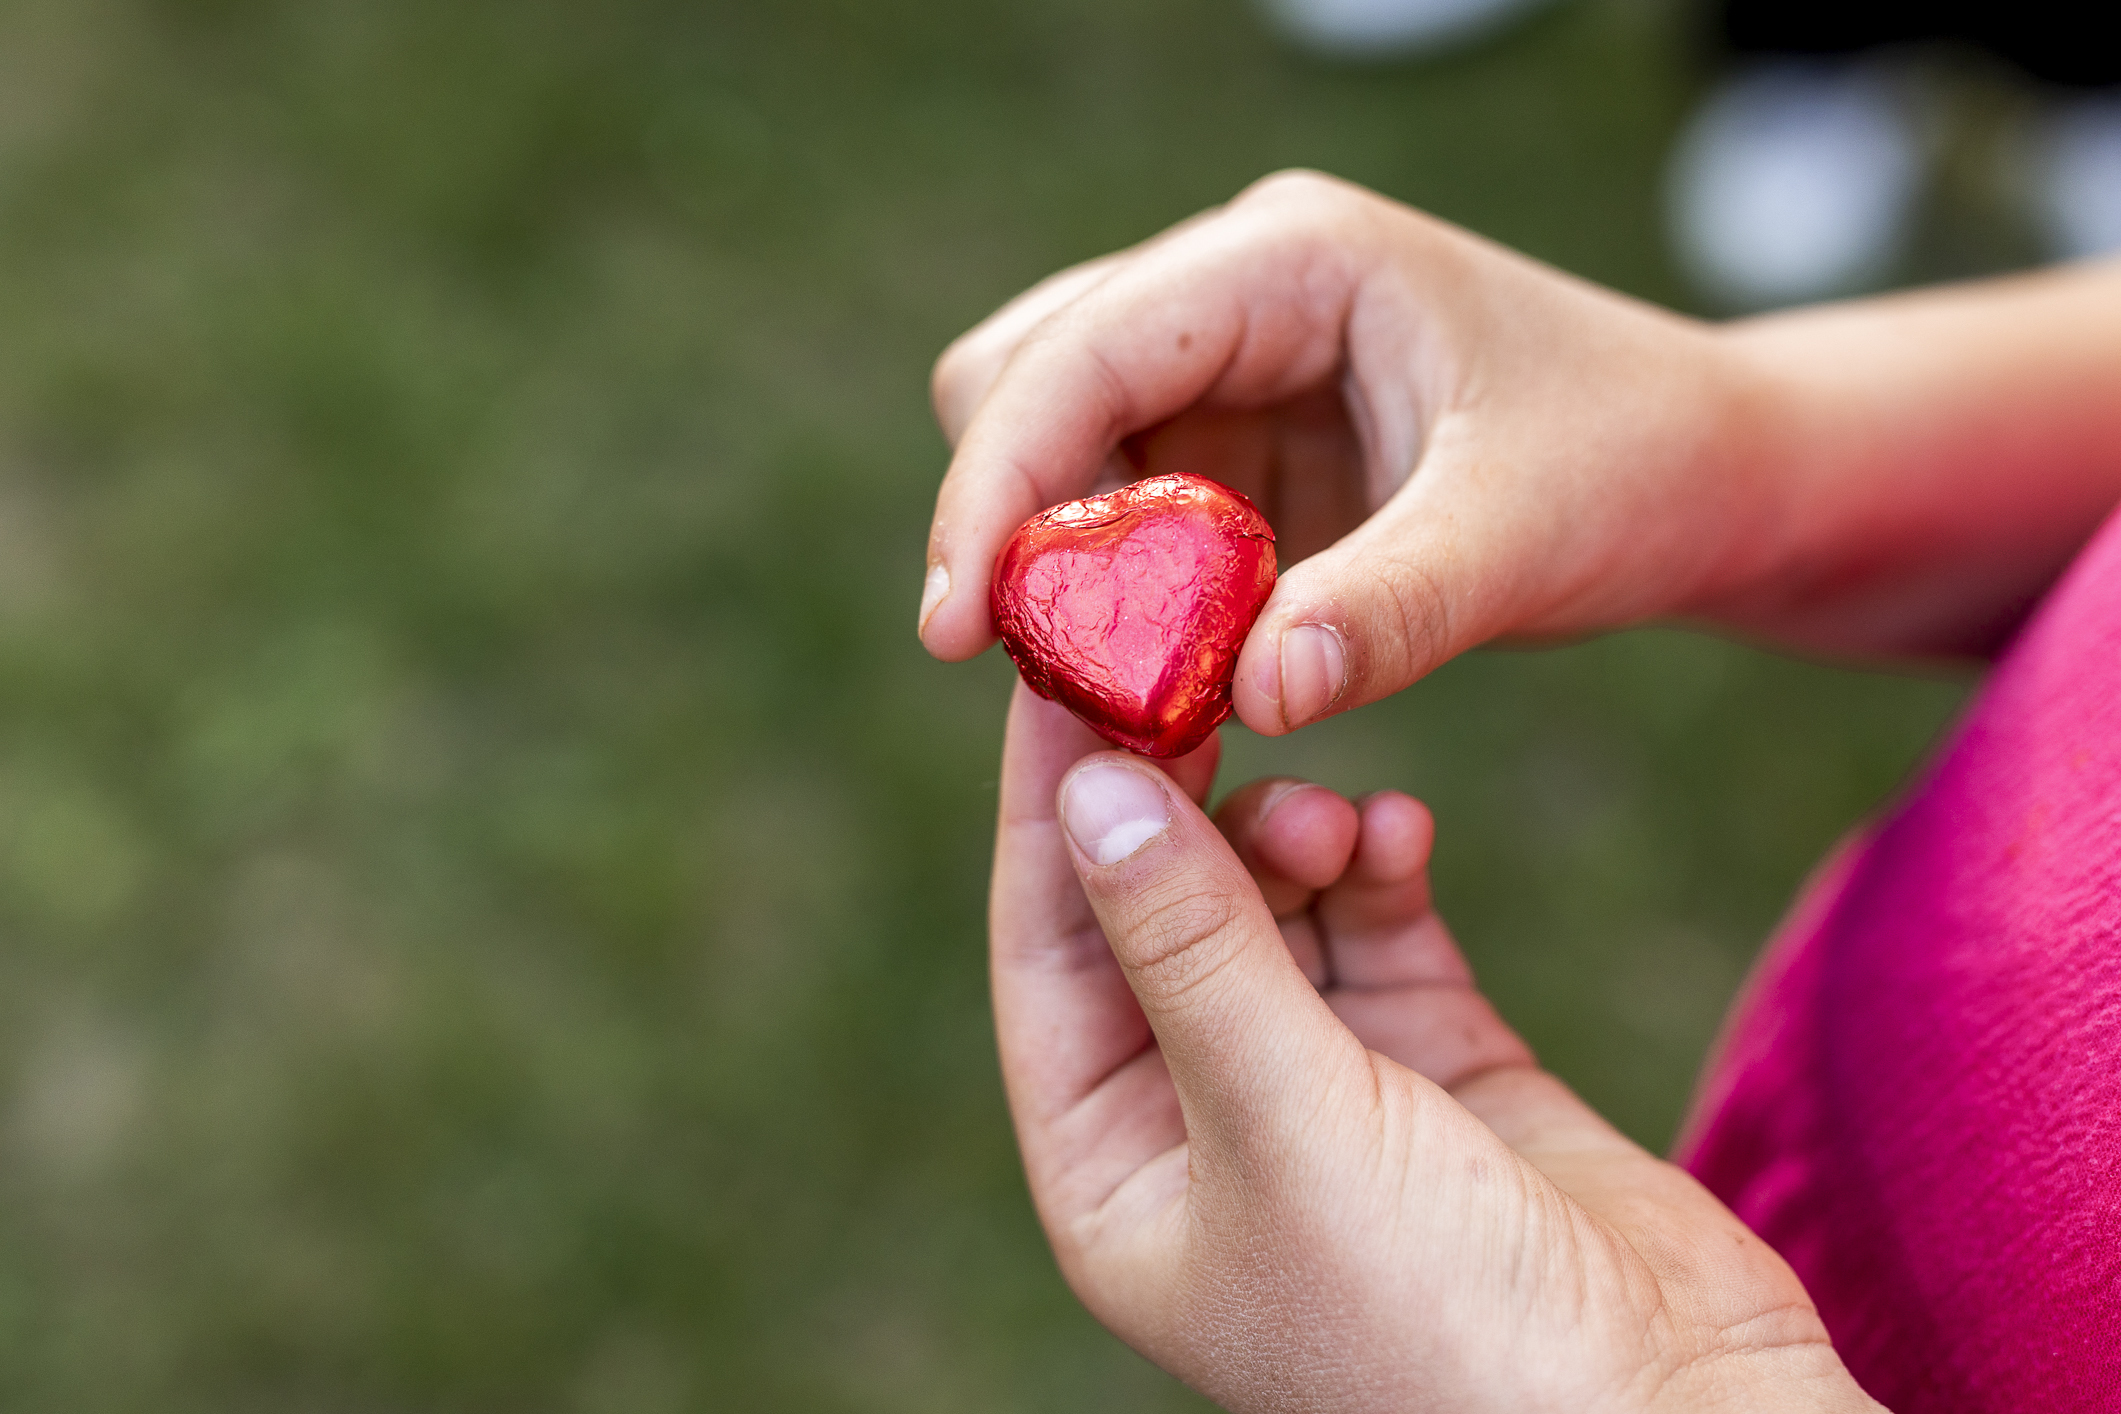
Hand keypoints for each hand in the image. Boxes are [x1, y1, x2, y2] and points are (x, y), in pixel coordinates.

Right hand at [925, 171, 1762, 732]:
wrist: (1704, 472)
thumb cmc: (1637, 464)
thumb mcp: (1529, 536)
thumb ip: (1393, 612)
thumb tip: (1246, 698)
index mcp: (1292, 260)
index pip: (1082, 352)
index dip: (999, 485)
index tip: (954, 629)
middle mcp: (1235, 292)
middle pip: (1022, 379)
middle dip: (1012, 522)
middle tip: (1041, 669)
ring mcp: (1224, 371)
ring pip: (1053, 451)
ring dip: (1060, 570)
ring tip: (1110, 688)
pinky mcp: (1233, 452)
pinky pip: (1117, 522)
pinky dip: (1114, 601)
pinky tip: (1162, 678)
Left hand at [992, 682, 1879, 1411]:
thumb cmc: (1444, 1322)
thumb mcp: (1284, 1122)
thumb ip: (1190, 948)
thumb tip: (1083, 790)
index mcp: (1117, 1172)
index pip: (1048, 954)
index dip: (1050, 809)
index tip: (1062, 662)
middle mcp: (1204, 1125)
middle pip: (1156, 914)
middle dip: (1175, 797)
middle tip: (1199, 665)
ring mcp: (1326, 1090)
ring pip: (1269, 906)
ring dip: (1286, 830)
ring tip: (1326, 809)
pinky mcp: (1440, 1062)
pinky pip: (1376, 928)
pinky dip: (1378, 867)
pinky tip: (1396, 828)